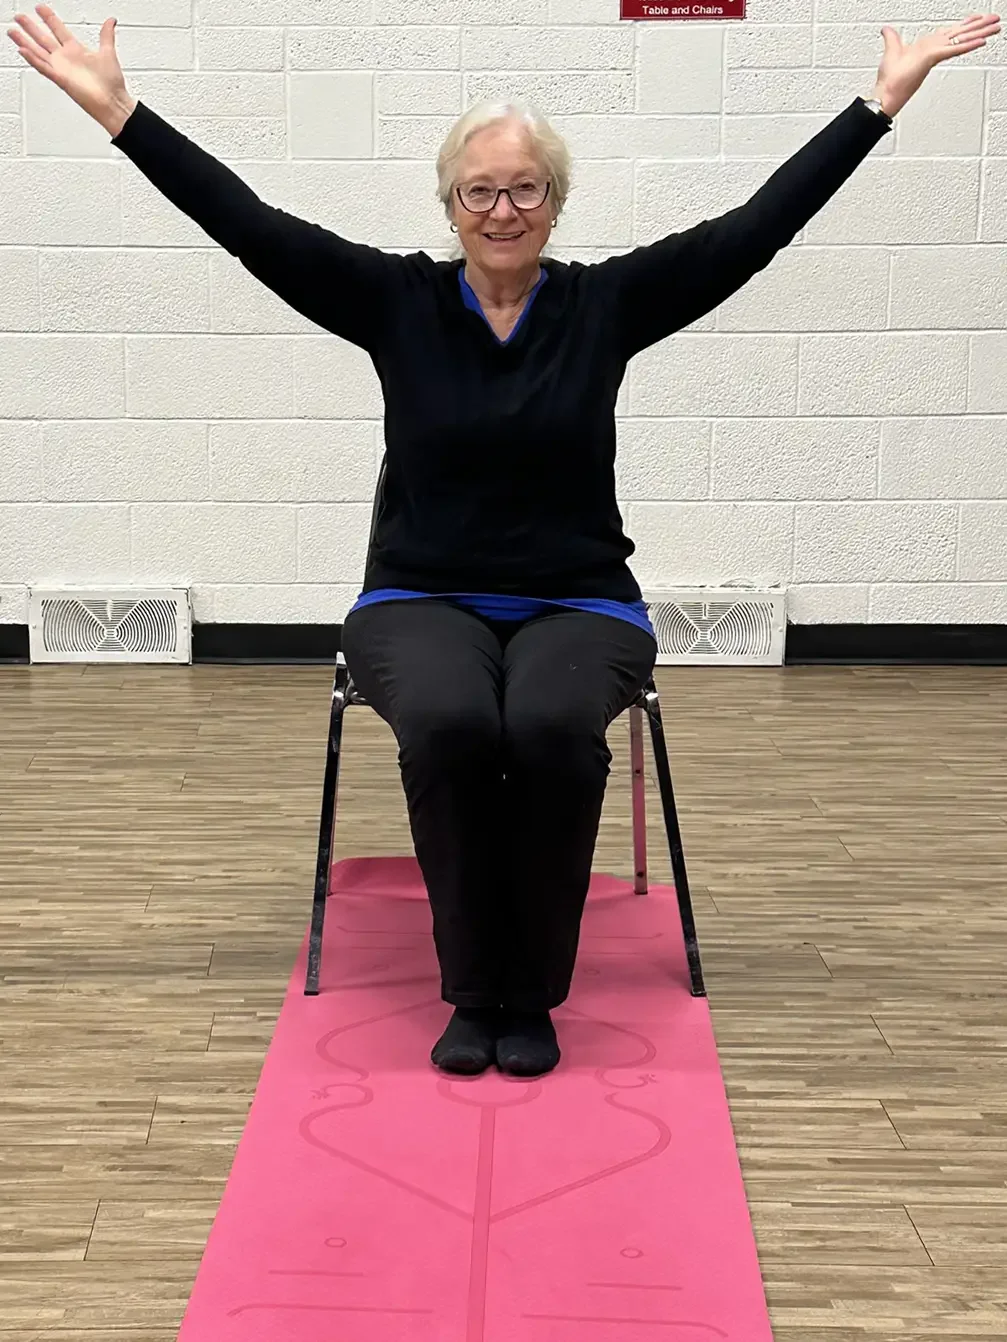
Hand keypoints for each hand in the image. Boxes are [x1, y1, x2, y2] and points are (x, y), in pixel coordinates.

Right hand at [7, 4, 134, 135]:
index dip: (49, 18)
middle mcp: (66, 59)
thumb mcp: (108, 53)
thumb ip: (106, 36)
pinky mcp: (61, 80)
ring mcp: (62, 70)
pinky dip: (34, 60)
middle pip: (43, 40)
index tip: (39, 7)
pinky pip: (44, 69)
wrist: (114, 103)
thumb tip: (110, 21)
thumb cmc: (111, 84)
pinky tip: (23, 51)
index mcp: (76, 51)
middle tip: (19, 17)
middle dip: (30, 28)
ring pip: (39, 53)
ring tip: (13, 32)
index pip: (58, 30)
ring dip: (25, 42)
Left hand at [872, 12, 1000, 115]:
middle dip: (979, 26)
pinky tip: (982, 40)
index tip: (977, 18)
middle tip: (995, 20)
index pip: (951, 32)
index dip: (965, 24)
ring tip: (996, 27)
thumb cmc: (890, 78)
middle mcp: (934, 48)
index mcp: (929, 46)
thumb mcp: (891, 50)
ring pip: (962, 39)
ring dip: (980, 32)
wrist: (886, 93)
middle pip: (961, 33)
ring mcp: (935, 54)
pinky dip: (968, 44)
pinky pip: (954, 49)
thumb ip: (891, 38)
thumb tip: (886, 29)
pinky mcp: (933, 58)